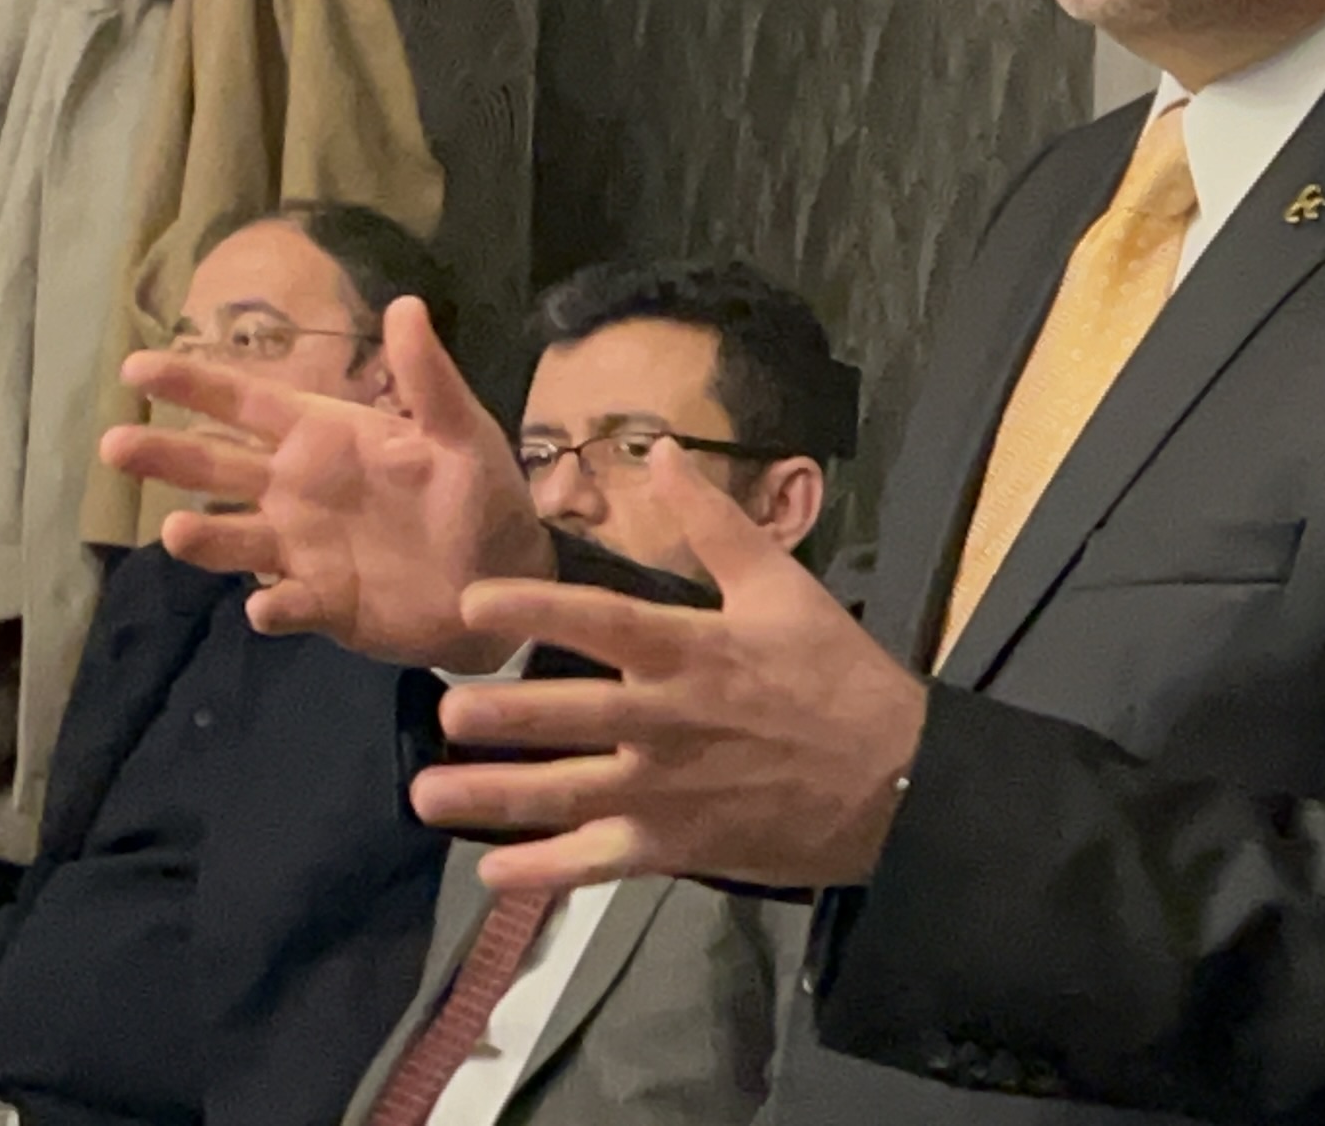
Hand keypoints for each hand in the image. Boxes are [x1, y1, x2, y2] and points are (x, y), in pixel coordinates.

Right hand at [97, 297, 553, 672]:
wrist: (505, 579)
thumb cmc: (480, 494)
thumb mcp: (461, 431)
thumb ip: (428, 378)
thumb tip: (405, 306)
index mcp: (325, 437)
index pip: (246, 404)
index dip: (193, 384)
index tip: (135, 367)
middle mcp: (299, 490)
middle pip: (216, 468)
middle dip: (165, 455)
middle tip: (114, 445)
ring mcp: (304, 549)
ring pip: (236, 539)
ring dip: (204, 537)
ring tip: (178, 530)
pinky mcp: (325, 603)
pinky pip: (289, 604)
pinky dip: (276, 605)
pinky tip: (267, 604)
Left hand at [412, 441, 929, 890]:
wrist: (896, 778)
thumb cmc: (837, 676)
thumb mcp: (783, 587)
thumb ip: (714, 522)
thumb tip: (659, 452)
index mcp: (691, 649)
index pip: (599, 621)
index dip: (533, 607)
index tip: (473, 601)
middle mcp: (668, 720)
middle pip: (569, 714)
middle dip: (500, 716)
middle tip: (442, 713)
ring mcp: (669, 789)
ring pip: (567, 794)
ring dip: (494, 796)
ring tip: (427, 794)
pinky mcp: (677, 844)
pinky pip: (598, 862)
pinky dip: (545, 872)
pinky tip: (492, 873)